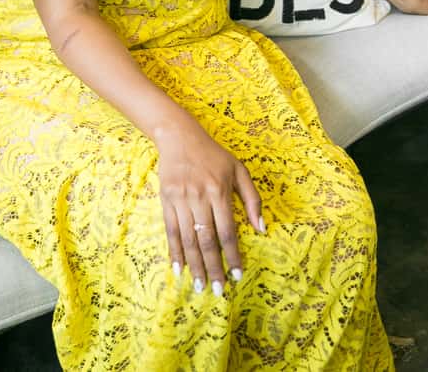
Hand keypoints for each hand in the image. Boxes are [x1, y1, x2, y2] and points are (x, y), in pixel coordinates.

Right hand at [155, 118, 262, 293]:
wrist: (179, 137)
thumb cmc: (213, 155)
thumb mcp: (238, 170)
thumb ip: (252, 199)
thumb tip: (261, 228)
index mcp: (219, 191)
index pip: (227, 231)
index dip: (233, 255)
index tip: (237, 275)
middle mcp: (200, 197)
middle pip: (207, 240)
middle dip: (214, 268)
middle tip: (219, 290)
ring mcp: (181, 199)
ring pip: (188, 239)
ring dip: (195, 265)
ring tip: (200, 286)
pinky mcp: (166, 200)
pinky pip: (171, 231)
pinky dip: (175, 251)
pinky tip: (179, 268)